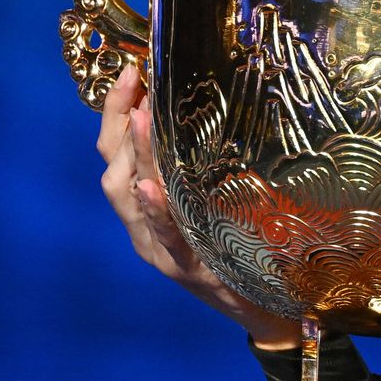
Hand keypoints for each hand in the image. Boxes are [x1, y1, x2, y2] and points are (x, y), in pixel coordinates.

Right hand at [97, 65, 301, 349]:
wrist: (267, 309)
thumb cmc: (246, 251)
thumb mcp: (219, 203)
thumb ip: (205, 170)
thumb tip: (213, 112)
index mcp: (149, 209)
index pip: (118, 152)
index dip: (118, 112)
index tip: (132, 71)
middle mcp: (145, 228)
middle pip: (113, 168)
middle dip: (118, 123)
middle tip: (135, 83)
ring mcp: (161, 249)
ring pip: (128, 197)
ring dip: (135, 154)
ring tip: (142, 119)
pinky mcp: (186, 267)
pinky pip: (165, 235)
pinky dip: (154, 210)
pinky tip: (149, 186)